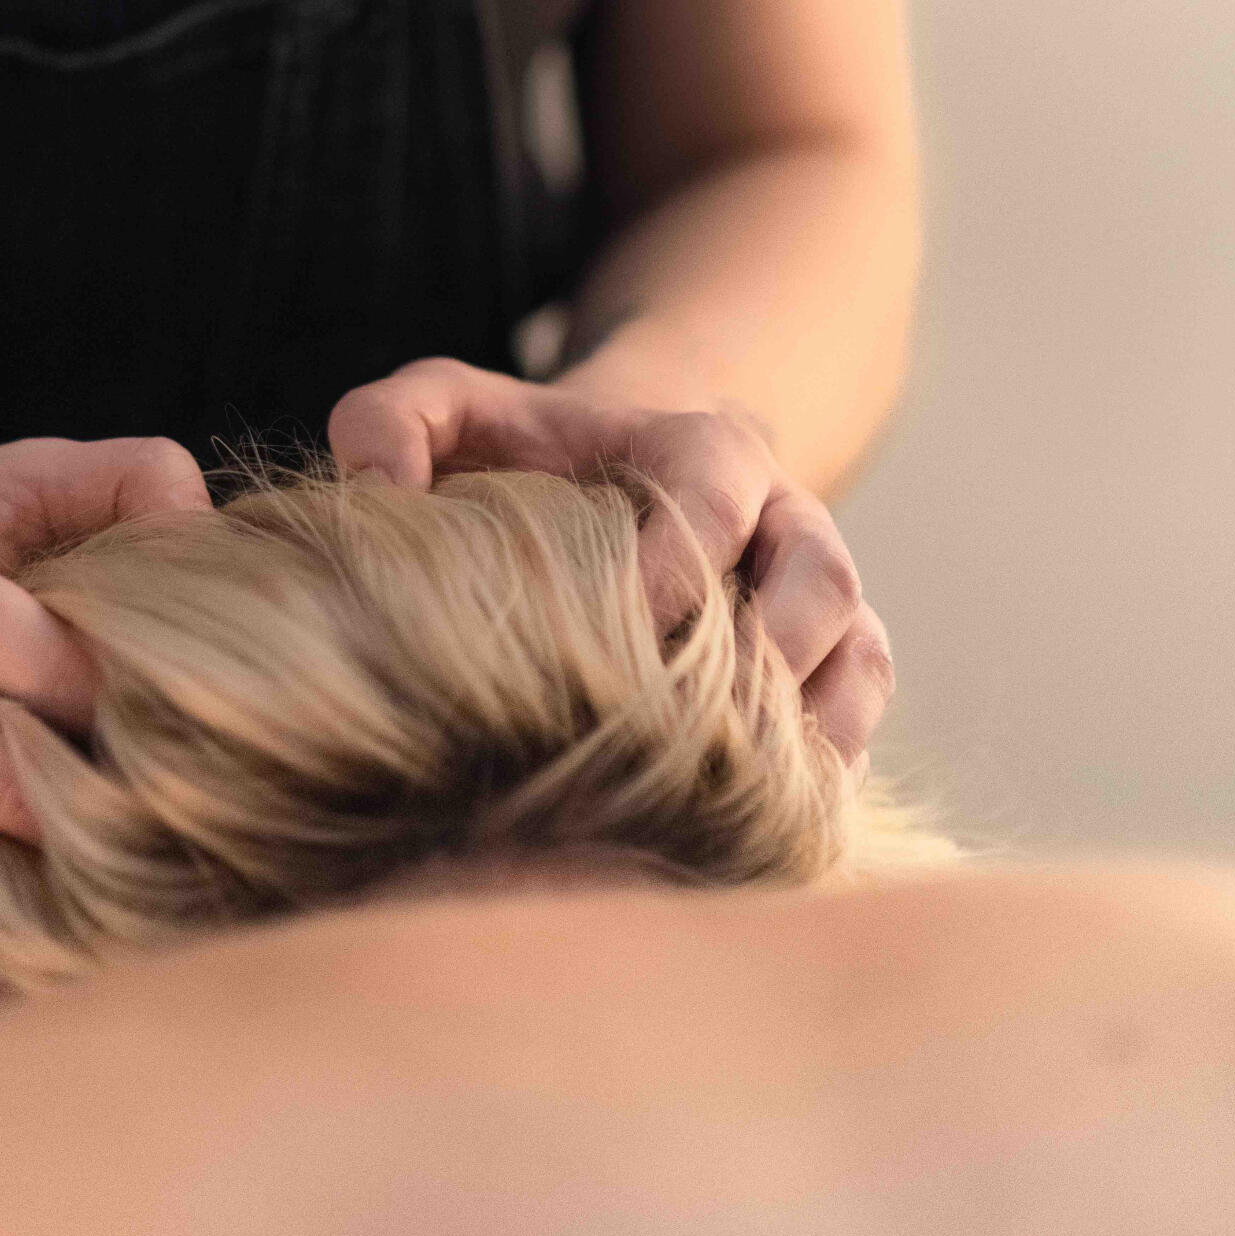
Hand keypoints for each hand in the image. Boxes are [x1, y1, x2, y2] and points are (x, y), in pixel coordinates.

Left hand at [327, 360, 893, 776]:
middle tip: (693, 726)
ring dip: (817, 719)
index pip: (718, 491)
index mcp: (700, 449)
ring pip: (857, 648)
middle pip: (819, 572)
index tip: (622, 623)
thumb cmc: (519, 456)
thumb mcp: (448, 410)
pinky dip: (836, 761)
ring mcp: (814, 591)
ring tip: (748, 794)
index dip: (681, 558)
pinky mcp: (831, 657)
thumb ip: (388, 418)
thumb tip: (371, 480)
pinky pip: (863, 705)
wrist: (603, 481)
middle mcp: (778, 518)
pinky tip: (777, 825)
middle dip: (771, 646)